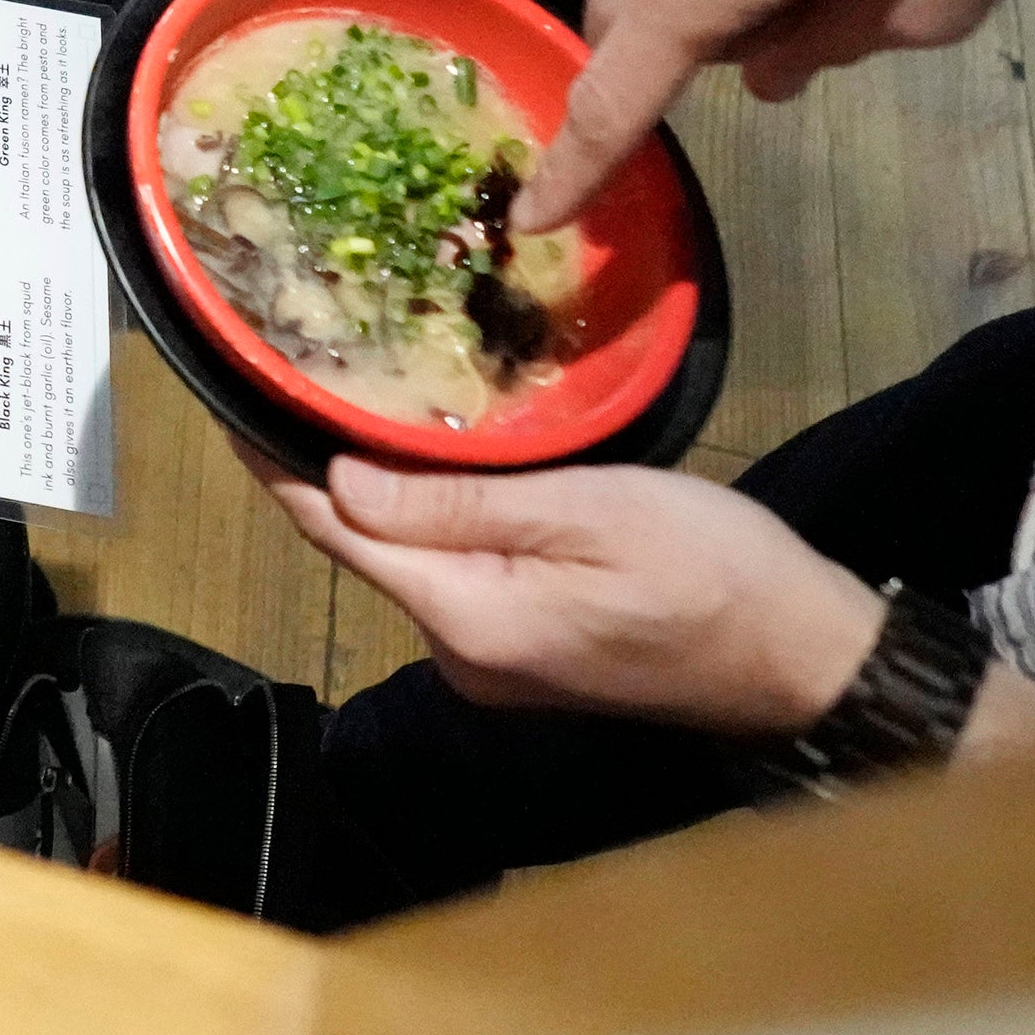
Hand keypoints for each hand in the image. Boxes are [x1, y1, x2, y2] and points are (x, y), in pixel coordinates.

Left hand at [259, 451, 886, 733]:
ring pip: (404, 560)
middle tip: (290, 373)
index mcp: (466, 618)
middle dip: (317, 468)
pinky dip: (425, 520)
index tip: (230, 398)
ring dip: (373, 492)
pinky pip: (449, 575)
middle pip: (362, 547)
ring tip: (345, 399)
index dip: (274, 467)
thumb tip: (339, 482)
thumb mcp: (588, 512)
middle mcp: (459, 654)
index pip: (336, 533)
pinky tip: (425, 465)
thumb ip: (461, 503)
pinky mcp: (524, 652)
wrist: (803, 658)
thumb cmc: (712, 571)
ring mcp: (491, 662)